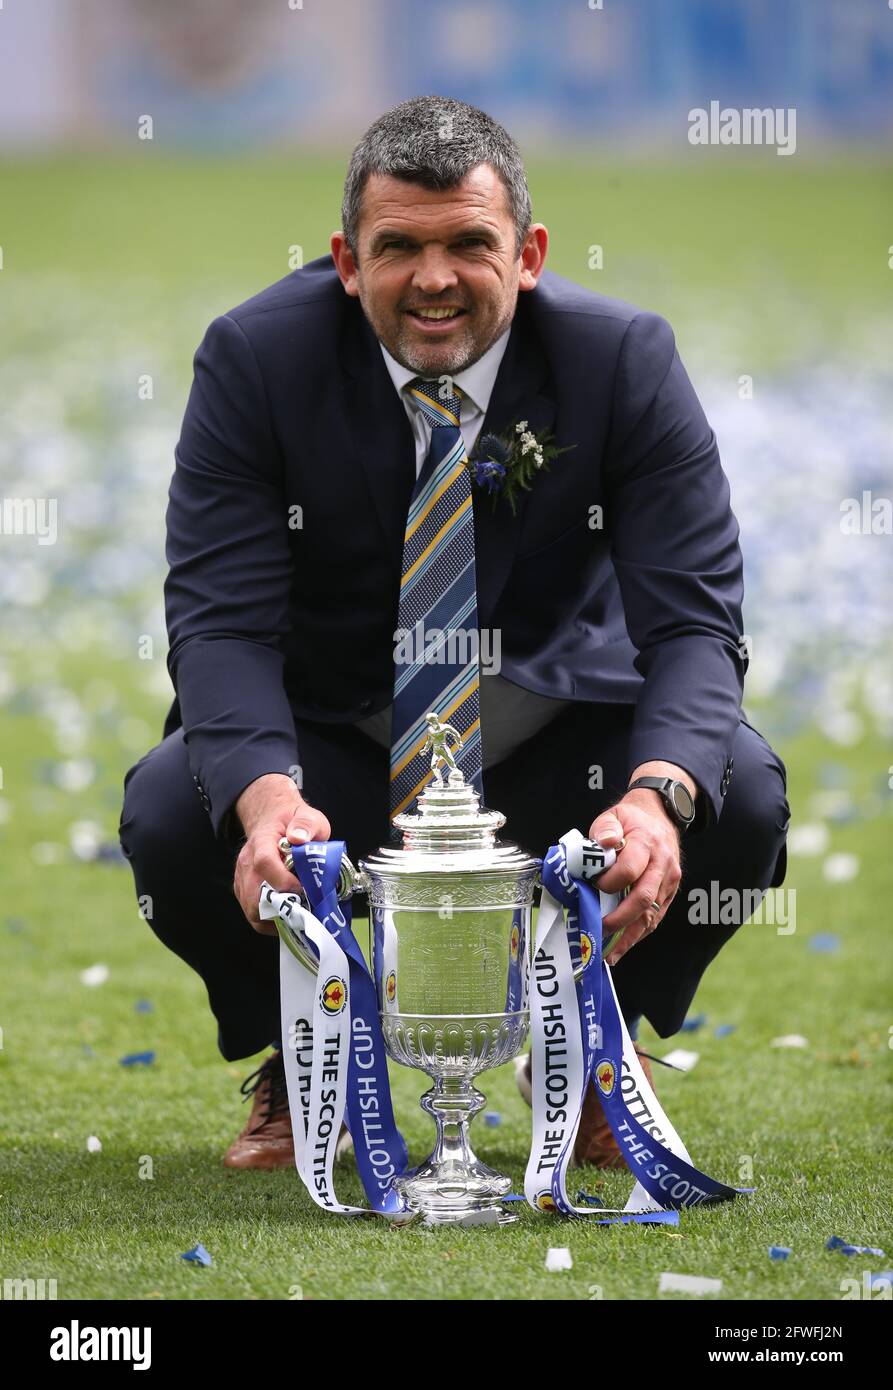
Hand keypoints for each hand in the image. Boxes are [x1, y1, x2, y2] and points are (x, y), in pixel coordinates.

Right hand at [233, 773, 330, 932]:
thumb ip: (306, 824)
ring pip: (252, 911)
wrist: (272, 821)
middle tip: (304, 910)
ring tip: (299, 914)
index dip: (282, 880)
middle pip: (254, 897)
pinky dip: (271, 920)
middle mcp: (247, 863)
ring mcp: (243, 879)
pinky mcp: (244, 891)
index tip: (302, 888)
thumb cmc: (292, 822)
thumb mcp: (307, 816)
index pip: (264, 863)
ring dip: (276, 918)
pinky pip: (253, 915)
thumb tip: (298, 838)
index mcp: (262, 842)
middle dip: (280, 909)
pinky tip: (289, 914)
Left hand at [588, 787, 682, 966]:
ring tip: (610, 954)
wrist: (660, 817)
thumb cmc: (630, 820)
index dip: (609, 882)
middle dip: (619, 919)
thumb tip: (603, 844)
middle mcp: (662, 863)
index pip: (629, 870)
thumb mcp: (613, 816)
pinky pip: (657, 917)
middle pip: (643, 898)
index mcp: (646, 843)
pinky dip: (639, 933)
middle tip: (598, 930)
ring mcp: (670, 879)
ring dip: (630, 936)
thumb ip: (605, 829)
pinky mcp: (671, 891)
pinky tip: (623, 945)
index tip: (593, 886)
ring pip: (652, 914)